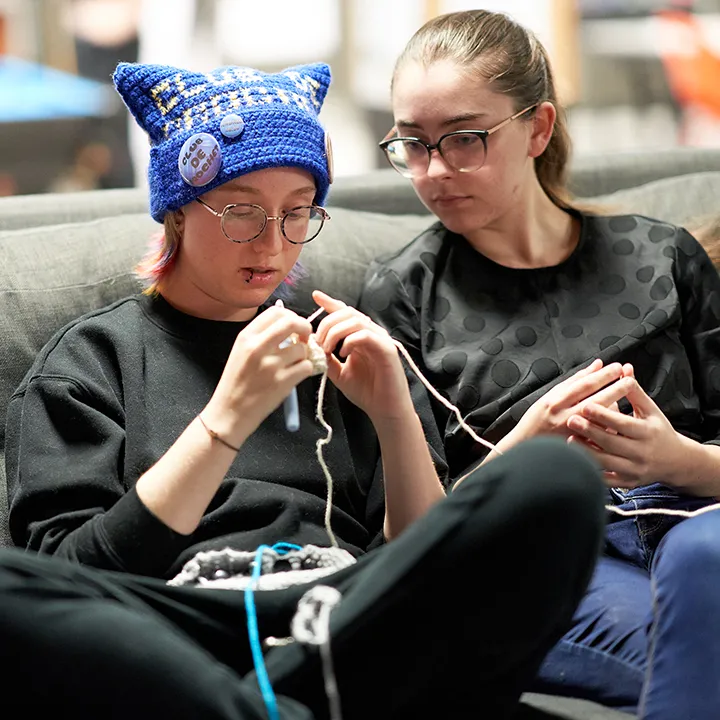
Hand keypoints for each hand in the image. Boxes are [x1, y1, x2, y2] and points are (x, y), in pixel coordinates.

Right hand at [204, 305, 313, 443]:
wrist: (229, 412)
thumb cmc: (236, 383)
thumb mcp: (240, 352)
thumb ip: (261, 337)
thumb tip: (290, 327)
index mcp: (246, 337)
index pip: (276, 312)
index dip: (291, 316)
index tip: (294, 327)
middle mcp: (257, 347)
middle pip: (292, 323)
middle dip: (305, 328)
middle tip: (305, 338)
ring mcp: (270, 365)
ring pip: (302, 348)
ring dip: (304, 355)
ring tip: (294, 364)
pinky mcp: (282, 382)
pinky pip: (306, 367)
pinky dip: (306, 370)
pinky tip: (295, 375)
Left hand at [312, 290, 413, 422]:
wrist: (385, 409)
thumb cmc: (366, 391)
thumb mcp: (339, 373)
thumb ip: (327, 358)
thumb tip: (313, 345)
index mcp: (360, 336)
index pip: (345, 312)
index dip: (330, 303)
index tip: (315, 295)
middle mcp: (372, 333)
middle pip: (347, 312)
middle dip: (327, 323)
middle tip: (317, 341)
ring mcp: (380, 339)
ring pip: (355, 320)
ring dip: (335, 332)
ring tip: (327, 348)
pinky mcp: (387, 349)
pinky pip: (366, 334)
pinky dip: (350, 341)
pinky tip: (342, 354)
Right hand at [501, 360, 630, 452]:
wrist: (525, 447)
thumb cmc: (536, 421)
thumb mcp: (549, 396)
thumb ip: (573, 381)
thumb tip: (597, 365)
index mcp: (554, 402)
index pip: (584, 385)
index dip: (603, 376)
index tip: (618, 368)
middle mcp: (563, 417)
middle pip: (596, 400)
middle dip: (616, 388)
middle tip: (631, 380)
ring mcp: (571, 434)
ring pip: (600, 419)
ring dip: (614, 408)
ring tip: (620, 400)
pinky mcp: (578, 447)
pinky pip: (600, 436)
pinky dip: (608, 427)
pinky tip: (615, 422)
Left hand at [566, 364, 684, 487]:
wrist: (676, 461)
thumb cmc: (659, 430)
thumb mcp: (650, 410)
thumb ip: (634, 390)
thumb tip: (623, 368)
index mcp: (648, 432)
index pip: (622, 423)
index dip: (603, 415)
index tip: (585, 405)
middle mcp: (642, 453)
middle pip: (611, 443)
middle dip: (590, 431)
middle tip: (570, 420)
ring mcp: (634, 470)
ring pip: (607, 462)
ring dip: (587, 451)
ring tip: (569, 439)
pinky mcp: (627, 482)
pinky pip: (606, 479)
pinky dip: (592, 470)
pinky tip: (578, 460)